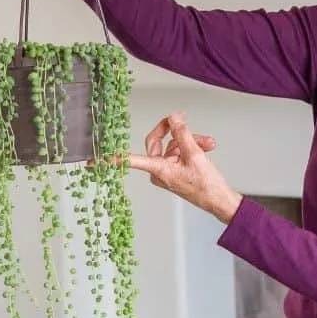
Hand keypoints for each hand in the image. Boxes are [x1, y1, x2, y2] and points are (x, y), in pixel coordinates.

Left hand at [127, 113, 242, 224]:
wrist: (219, 199)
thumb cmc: (206, 186)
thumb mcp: (194, 154)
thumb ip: (182, 133)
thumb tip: (173, 118)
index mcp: (159, 169)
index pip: (133, 160)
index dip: (116, 159)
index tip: (97, 161)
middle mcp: (160, 171)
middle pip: (160, 142)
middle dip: (178, 133)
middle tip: (183, 120)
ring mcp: (167, 171)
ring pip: (174, 146)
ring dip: (191, 141)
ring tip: (207, 143)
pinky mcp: (176, 170)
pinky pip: (180, 152)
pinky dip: (193, 147)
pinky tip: (205, 146)